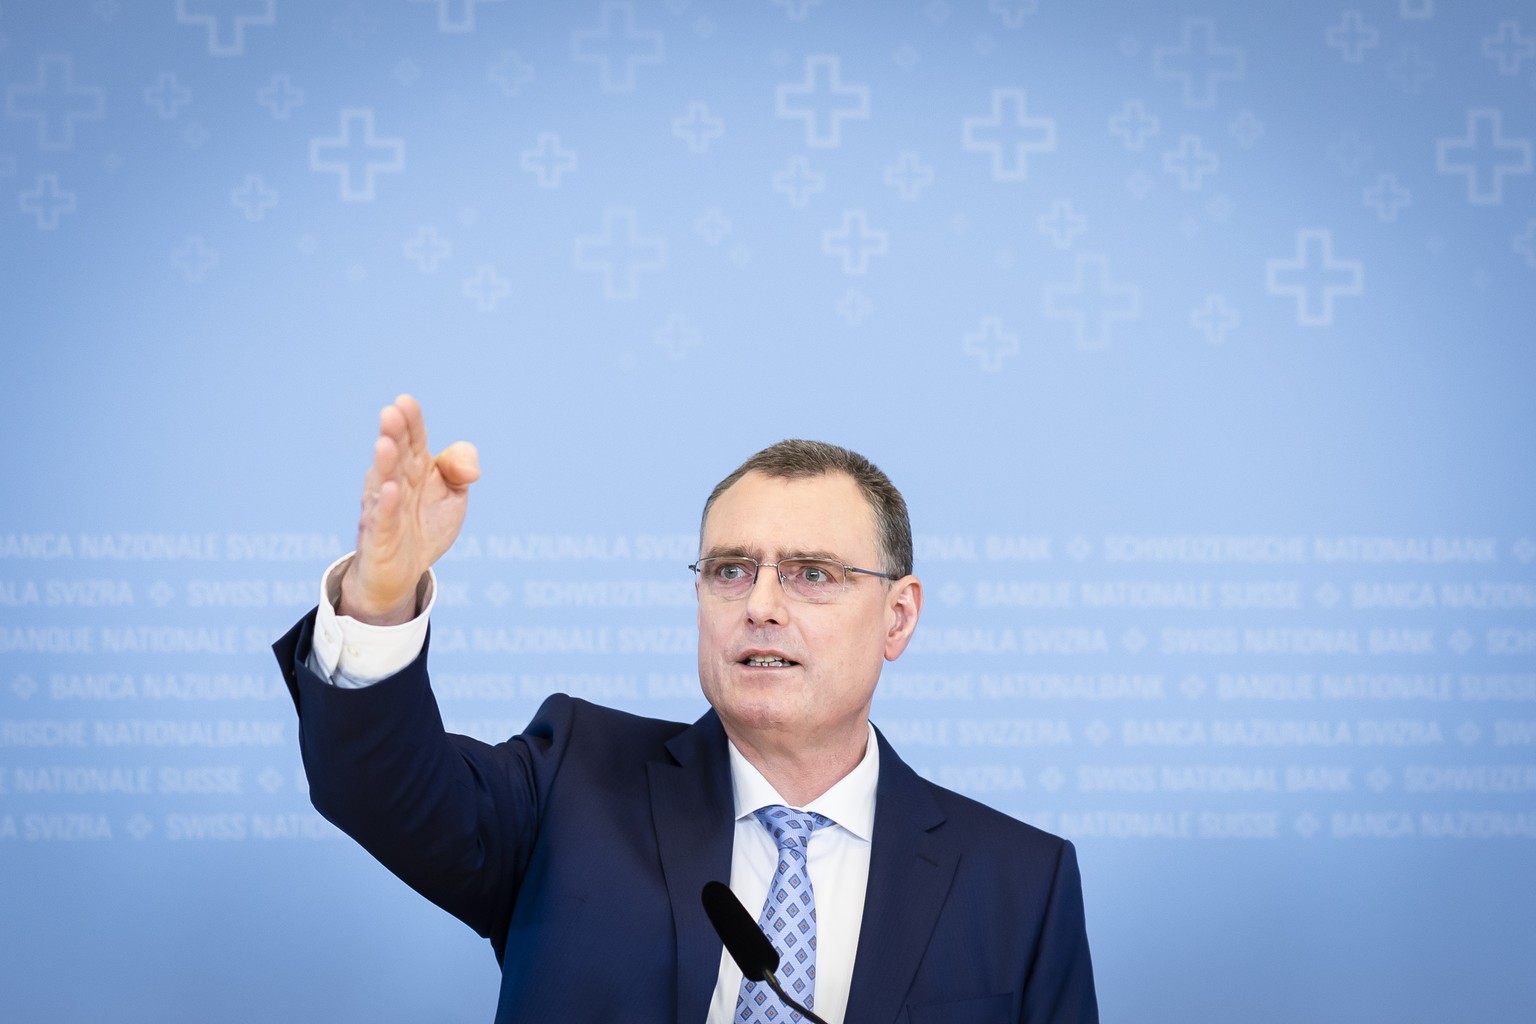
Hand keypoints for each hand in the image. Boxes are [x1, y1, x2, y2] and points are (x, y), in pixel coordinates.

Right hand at [339, 394, 478, 624]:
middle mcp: (395, 485)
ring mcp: (385, 511)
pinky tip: (389, 490)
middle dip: (394, 435)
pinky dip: (385, 507)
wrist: (402, 572)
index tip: (405, 401)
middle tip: (390, 413)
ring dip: (385, 464)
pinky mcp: (380, 540)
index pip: (413, 441)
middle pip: (396, 457)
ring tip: (385, 444)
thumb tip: (470, 469)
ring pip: (383, 485)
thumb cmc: (426, 525)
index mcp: (414, 469)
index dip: (410, 422)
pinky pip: (382, 522)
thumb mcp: (453, 495)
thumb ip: (460, 471)